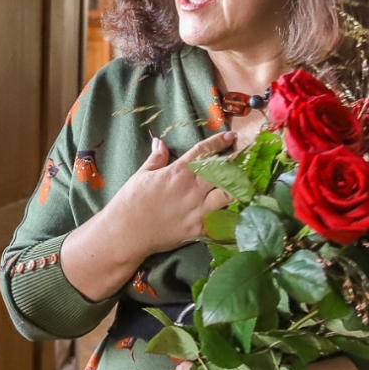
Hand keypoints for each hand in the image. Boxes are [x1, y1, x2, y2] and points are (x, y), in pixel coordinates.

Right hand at [59, 130, 238, 300]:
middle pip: (223, 171)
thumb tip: (160, 142)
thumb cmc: (130, 202)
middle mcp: (192, 189)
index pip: (204, 152)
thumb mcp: (141, 175)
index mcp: (178, 172)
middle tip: (244, 160)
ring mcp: (197, 210)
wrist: (125, 232)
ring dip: (236, 189)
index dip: (219, 142)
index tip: (231, 136)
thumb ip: (156, 158)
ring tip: (244, 185)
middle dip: (235, 163)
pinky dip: (230, 215)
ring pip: (228, 195)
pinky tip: (238, 212)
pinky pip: (221, 221)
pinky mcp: (198, 229)